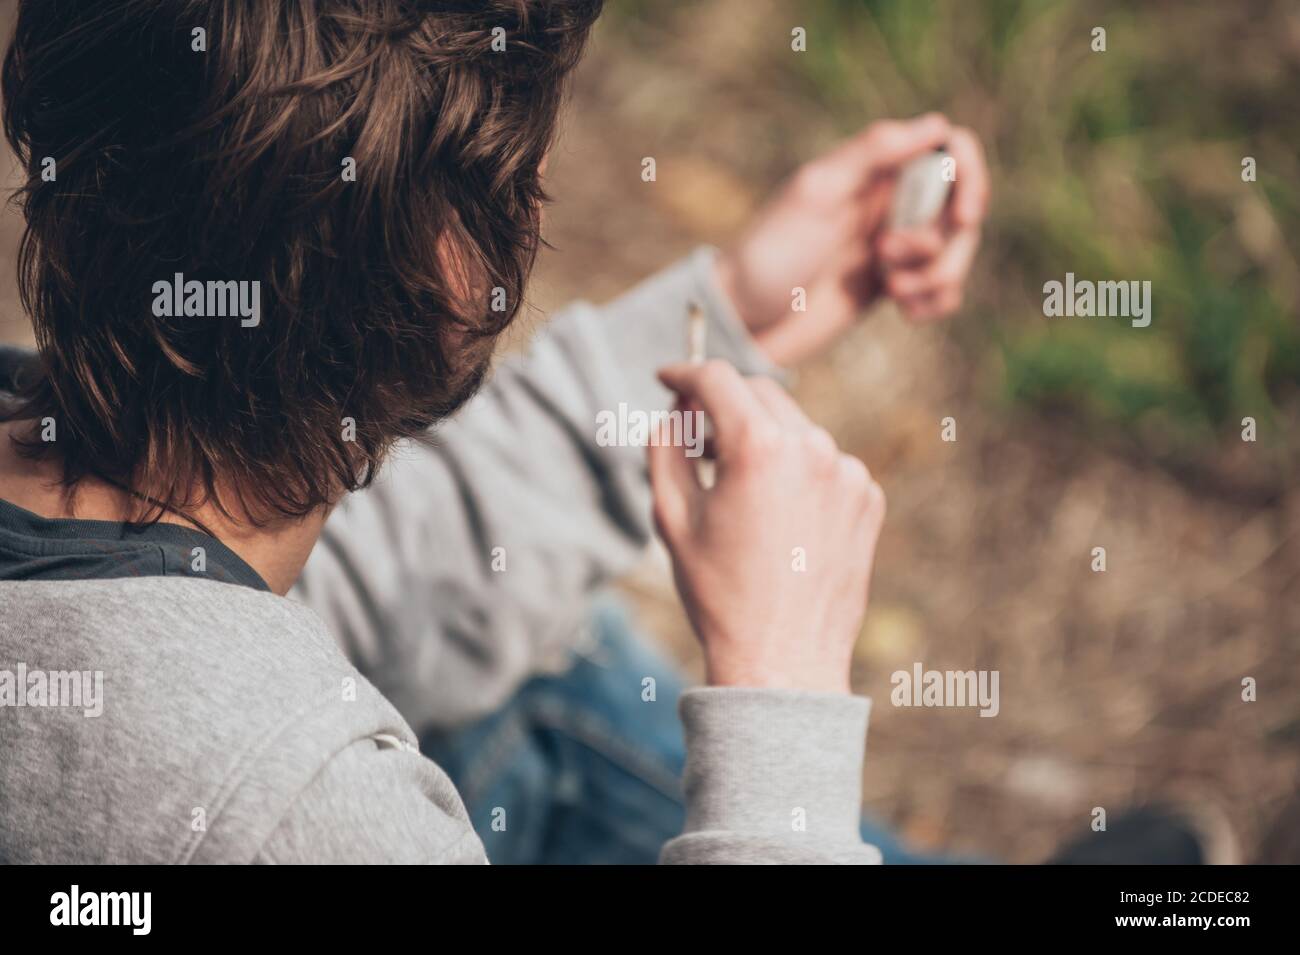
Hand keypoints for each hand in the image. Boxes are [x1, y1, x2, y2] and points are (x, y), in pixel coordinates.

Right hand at [648, 361, 885, 694]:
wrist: (783, 658)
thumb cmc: (719, 593)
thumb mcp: (670, 516)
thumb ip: (665, 446)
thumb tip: (674, 409)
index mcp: (760, 448)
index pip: (717, 379)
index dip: (685, 372)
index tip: (667, 377)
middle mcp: (812, 448)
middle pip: (759, 393)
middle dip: (724, 405)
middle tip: (696, 440)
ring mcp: (848, 472)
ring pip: (794, 427)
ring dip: (762, 441)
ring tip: (738, 491)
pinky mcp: (868, 496)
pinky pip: (823, 462)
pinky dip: (796, 471)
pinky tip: (778, 518)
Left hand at [715, 113, 989, 365]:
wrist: (743, 318)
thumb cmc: (768, 251)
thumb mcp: (815, 194)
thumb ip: (870, 154)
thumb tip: (935, 125)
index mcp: (874, 169)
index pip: (948, 149)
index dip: (970, 175)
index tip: (962, 216)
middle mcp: (890, 202)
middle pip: (962, 206)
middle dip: (942, 242)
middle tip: (887, 258)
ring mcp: (895, 245)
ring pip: (956, 252)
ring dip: (936, 276)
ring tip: (891, 290)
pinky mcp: (892, 286)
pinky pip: (943, 290)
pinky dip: (935, 301)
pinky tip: (905, 311)